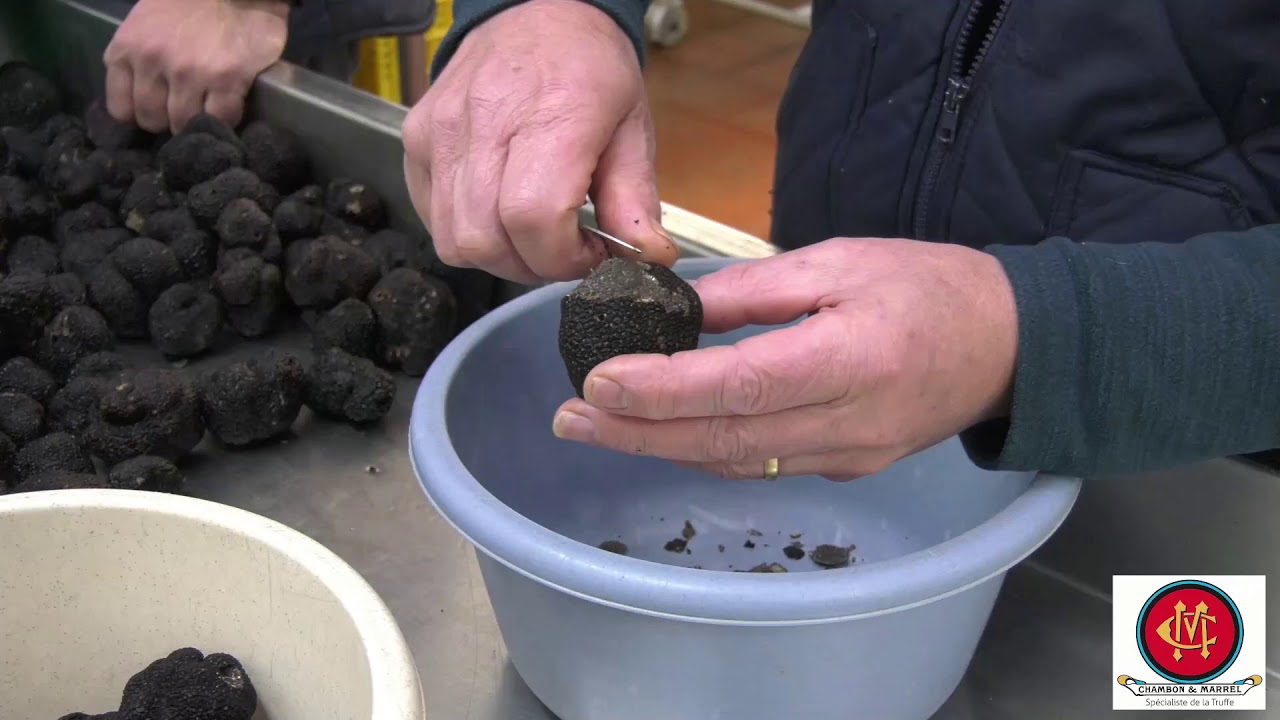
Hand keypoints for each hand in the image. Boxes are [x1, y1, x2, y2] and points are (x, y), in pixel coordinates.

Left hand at [103, 0, 289, 133]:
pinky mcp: (226, 79)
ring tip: (208, 107)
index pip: (121, 108)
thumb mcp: (145, 22)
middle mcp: (152, 61)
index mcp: (127, 48)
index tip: (157, 108)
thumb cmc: (191, 4)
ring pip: (183, 124)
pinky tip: (230, 104)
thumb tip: (142, 96)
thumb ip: (137, 56)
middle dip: (168, 119)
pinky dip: (227, 118)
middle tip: (186, 108)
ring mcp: (189, 72)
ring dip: (197, 121)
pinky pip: (221, 118)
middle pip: (152, 119)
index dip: (141, 112)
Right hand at [402, 0, 678, 283]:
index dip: (563, 257)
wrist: (534, 11)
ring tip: (532, 234)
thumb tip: (648, 257)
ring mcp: (440, 134)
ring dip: (498, 256)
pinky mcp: (416, 141)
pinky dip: (467, 233)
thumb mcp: (631, 129)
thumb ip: (635, 200)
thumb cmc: (588, 69)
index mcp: (551, 118)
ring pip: (454, 240)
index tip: (589, 254)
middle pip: (488, 240)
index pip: (534, 220)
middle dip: (532, 265)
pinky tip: (499, 214)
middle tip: (563, 249)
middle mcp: (485, 125)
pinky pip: (431, 218)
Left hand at [550, 238, 1019, 480]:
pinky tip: (663, 434)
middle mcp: (846, 422)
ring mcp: (848, 456)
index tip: (601, 383)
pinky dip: (705, 450)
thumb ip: (755, 290)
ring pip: (736, 460)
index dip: (666, 391)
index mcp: (850, 357)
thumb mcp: (841, 261)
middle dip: (637, 432)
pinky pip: (762, 464)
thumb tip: (678, 311)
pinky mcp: (847, 469)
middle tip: (569, 420)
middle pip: (724, 438)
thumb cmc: (928, 286)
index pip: (741, 385)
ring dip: (661, 447)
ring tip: (597, 427)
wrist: (1008, 346)